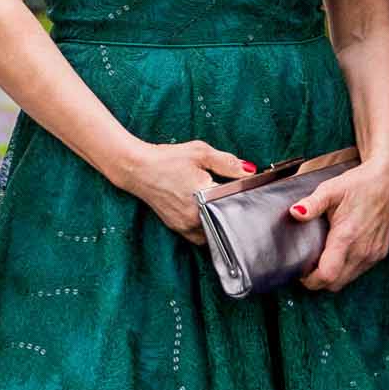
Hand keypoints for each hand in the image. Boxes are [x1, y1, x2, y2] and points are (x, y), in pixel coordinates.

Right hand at [116, 138, 254, 243]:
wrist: (136, 168)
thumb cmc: (167, 158)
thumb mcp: (200, 152)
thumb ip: (227, 162)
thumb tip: (250, 170)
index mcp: (203, 196)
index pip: (236, 202)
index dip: (246, 195)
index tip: (252, 189)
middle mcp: (195, 217)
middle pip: (227, 222)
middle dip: (236, 211)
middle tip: (241, 199)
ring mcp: (185, 226)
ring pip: (215, 233)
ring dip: (222, 223)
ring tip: (226, 208)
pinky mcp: (178, 229)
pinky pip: (201, 237)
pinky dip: (209, 228)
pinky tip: (211, 215)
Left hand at [294, 155, 388, 291]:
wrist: (388, 182)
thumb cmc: (359, 185)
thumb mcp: (331, 189)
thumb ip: (312, 203)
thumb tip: (295, 212)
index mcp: (347, 237)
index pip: (327, 275)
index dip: (310, 279)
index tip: (300, 271)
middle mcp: (362, 250)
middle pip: (335, 284)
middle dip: (318, 281)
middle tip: (306, 268)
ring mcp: (373, 254)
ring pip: (347, 280)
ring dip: (332, 277)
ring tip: (320, 261)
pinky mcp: (380, 253)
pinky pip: (359, 272)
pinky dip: (346, 270)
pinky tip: (338, 256)